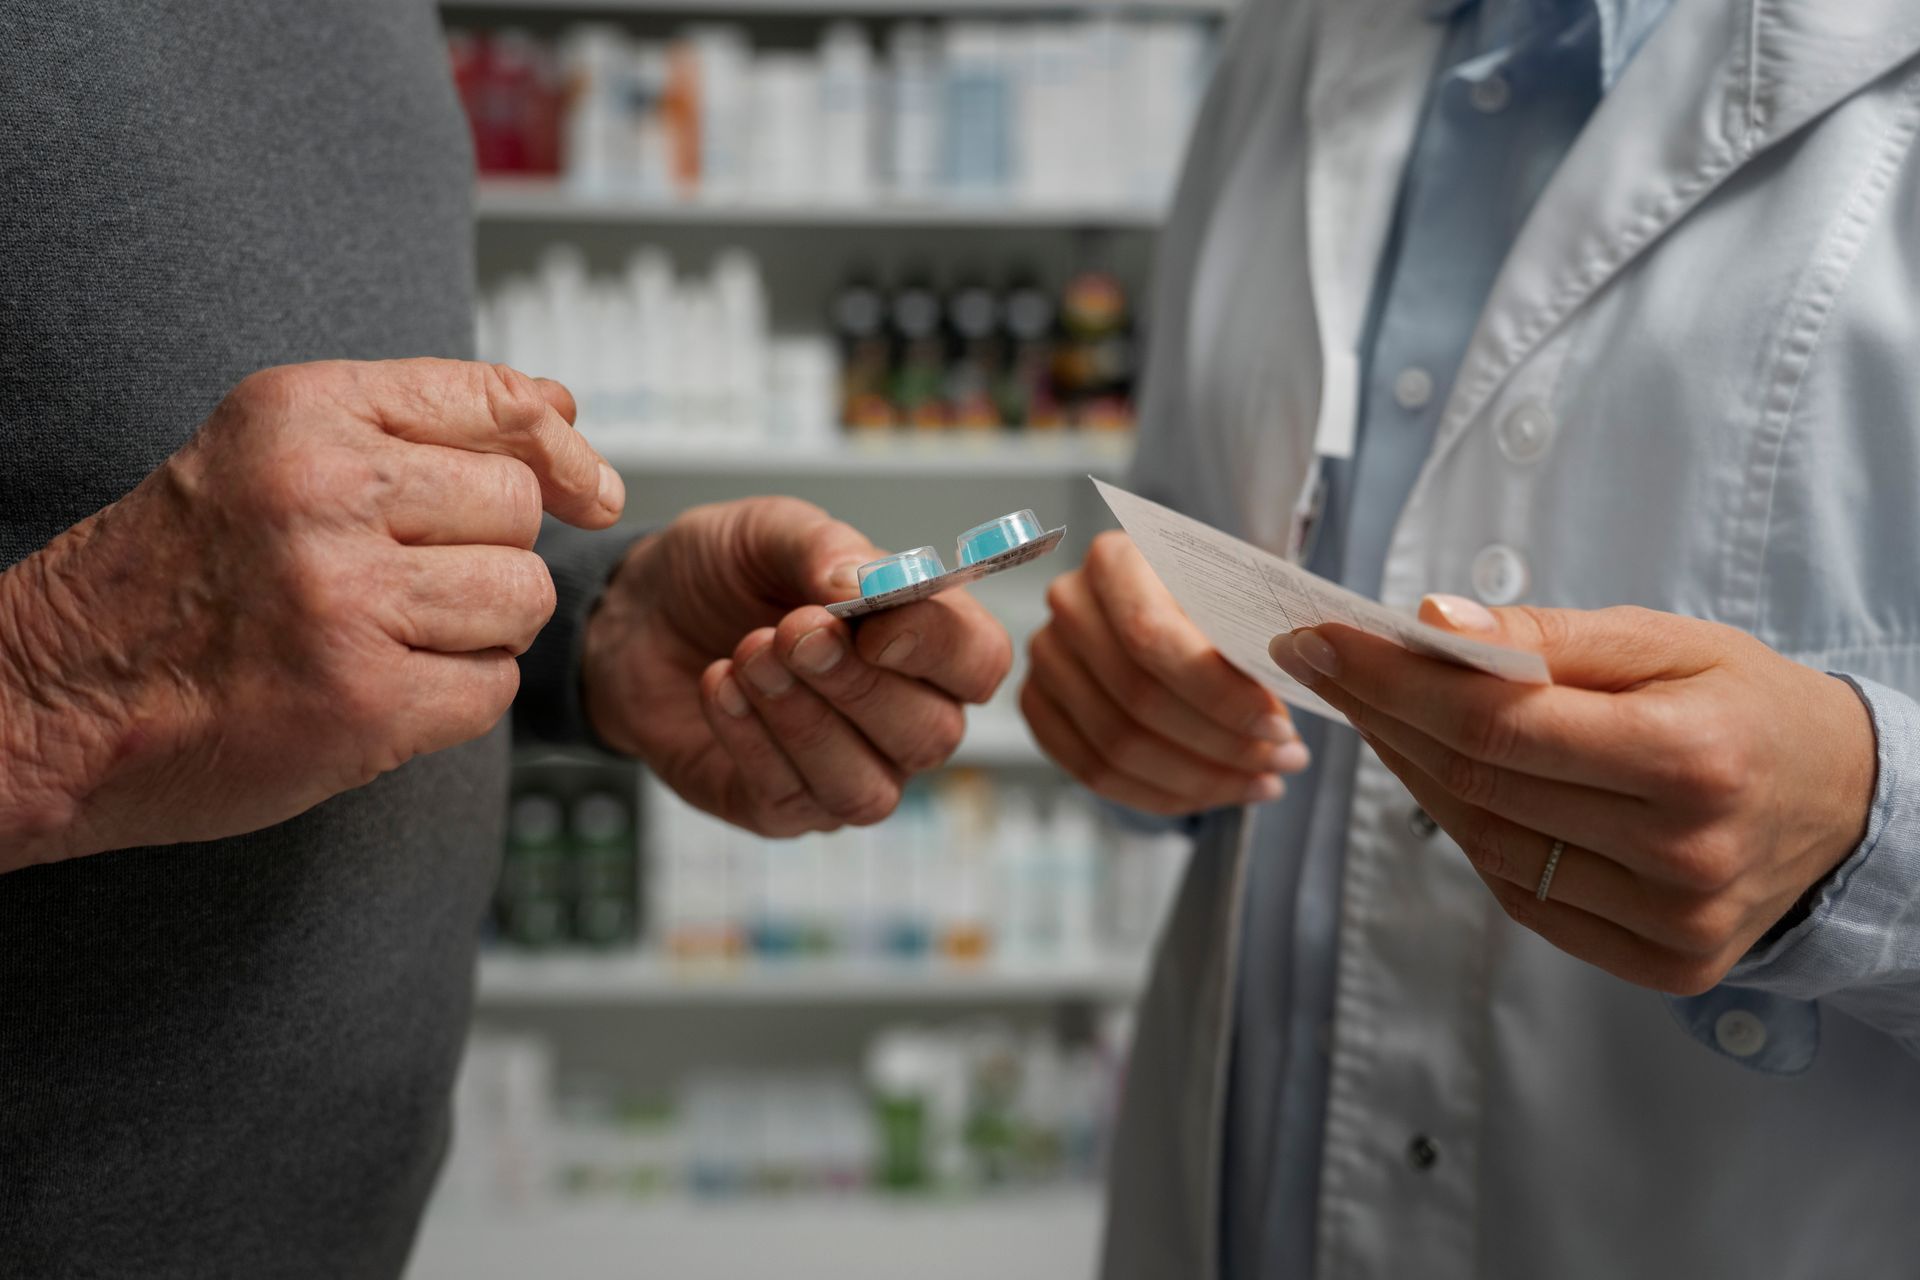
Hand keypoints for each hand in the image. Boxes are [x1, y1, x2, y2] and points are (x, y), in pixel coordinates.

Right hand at [0, 359, 622, 870]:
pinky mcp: (362, 701)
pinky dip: (455, 699)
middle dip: (490, 554)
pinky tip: (382, 688)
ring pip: (523, 599)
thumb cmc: (179, 575)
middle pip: (518, 510)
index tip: (590, 488)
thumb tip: (564, 410)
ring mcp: (343, 600)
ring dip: (480, 630)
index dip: (560, 451)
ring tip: (392, 635)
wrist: (58, 695)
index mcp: (301, 413)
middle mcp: (321, 493)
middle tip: (410, 583)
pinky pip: (492, 689)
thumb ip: (419, 423)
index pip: (494, 403)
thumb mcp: (273, 453)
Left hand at [583, 497, 1012, 835]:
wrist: (633, 616)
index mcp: (923, 642)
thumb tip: (864, 586)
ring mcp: (846, 773)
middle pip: (932, 736)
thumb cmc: (721, 573)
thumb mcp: (767, 532)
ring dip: (805, 721)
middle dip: (858, 685)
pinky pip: (790, 799)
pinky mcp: (779, 810)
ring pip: (867, 789)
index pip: (980, 663)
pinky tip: (718, 685)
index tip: (871, 621)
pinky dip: (751, 739)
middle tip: (791, 631)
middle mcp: (902, 719)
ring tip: (748, 655)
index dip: (938, 647)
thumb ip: (824, 549)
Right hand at [1020, 530, 1309, 816]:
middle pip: (1136, 699)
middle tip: (1283, 760)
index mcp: (1114, 560)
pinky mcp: (1039, 706)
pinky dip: (1161, 794)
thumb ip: (1252, 637)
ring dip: (1200, 778)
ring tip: (1262, 779)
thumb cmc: (1211, 598)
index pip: (1153, 638)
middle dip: (1222, 745)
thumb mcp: (1237, 595)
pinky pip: (1093, 772)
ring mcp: (1046, 658)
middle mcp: (1068, 603)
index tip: (1278, 725)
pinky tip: (1215, 792)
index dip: (1218, 693)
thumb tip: (1284, 693)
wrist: (1169, 604)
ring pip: (1116, 747)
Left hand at [1269, 596, 1877, 994]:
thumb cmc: (1746, 704)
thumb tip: (1435, 622)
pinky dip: (1471, 831)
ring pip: (1485, 844)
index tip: (1318, 641)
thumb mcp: (1665, 641)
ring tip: (1376, 711)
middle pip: (1477, 784)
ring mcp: (1669, 923)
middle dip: (1381, 714)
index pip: (1495, 724)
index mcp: (1690, 759)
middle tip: (1324, 664)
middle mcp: (1681, 855)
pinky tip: (1442, 777)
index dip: (1390, 681)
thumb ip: (1548, 638)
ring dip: (1411, 771)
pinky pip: (1522, 894)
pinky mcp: (1658, 963)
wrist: (1847, 806)